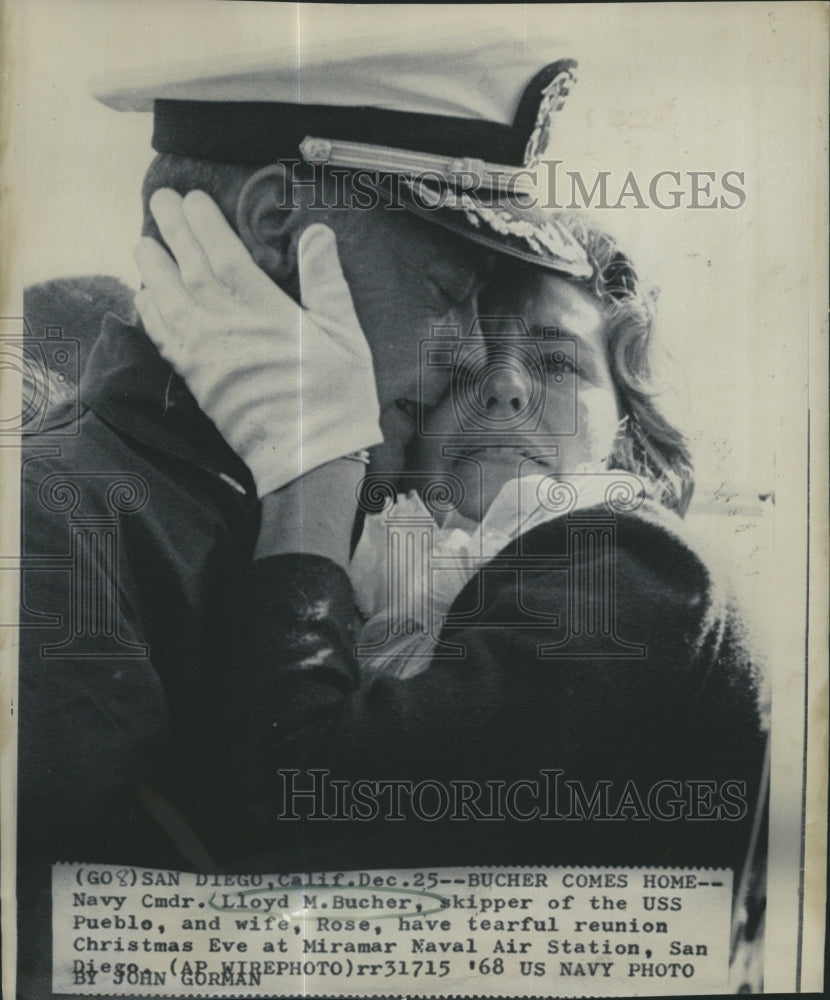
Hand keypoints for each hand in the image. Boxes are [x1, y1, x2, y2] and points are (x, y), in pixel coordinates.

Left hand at [134, 189, 381, 495]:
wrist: (310, 458)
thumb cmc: (336, 397)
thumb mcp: (345, 335)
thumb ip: (327, 282)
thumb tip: (317, 233)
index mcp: (263, 310)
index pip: (222, 253)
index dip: (204, 222)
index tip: (194, 199)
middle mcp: (225, 327)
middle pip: (188, 267)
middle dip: (172, 229)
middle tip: (160, 200)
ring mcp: (204, 355)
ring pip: (166, 299)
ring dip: (152, 266)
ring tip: (145, 242)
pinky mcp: (196, 380)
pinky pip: (162, 338)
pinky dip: (150, 312)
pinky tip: (146, 296)